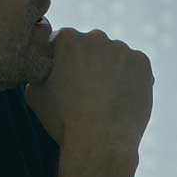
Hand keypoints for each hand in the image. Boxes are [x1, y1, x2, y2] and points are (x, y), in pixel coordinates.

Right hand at [25, 28, 152, 150]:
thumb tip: (44, 65)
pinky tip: (122, 99)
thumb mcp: (34, 94)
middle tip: (88, 92)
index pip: (65, 44)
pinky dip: (131, 79)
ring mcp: (122, 48)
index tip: (67, 82)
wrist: (99, 139)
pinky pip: (135, 67)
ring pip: (115, 57)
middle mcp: (95, 37)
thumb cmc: (63, 119)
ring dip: (111, 71)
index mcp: (67, 39)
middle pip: (92, 47)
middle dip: (89, 64)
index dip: (64, 64)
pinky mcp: (142, 62)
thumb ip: (39, 70)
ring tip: (106, 100)